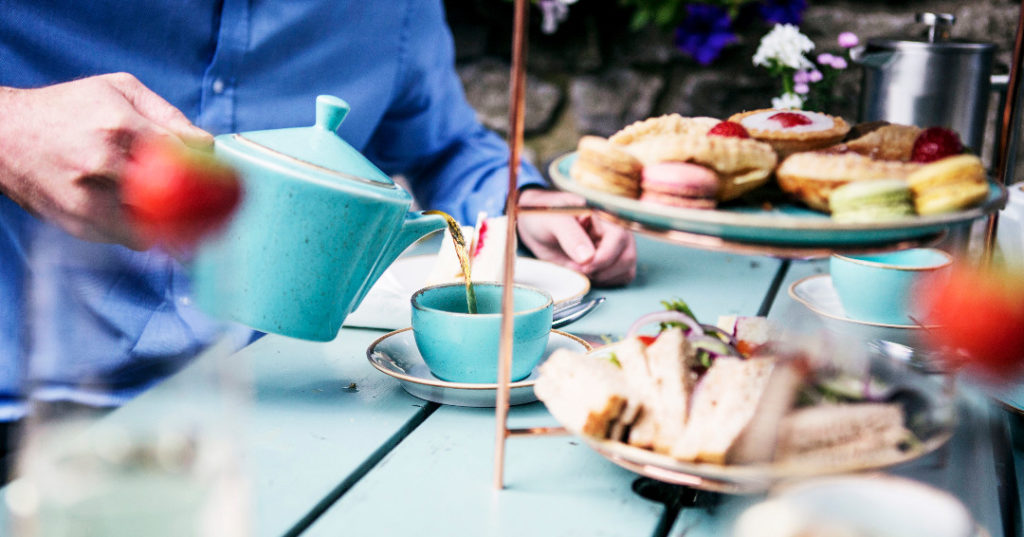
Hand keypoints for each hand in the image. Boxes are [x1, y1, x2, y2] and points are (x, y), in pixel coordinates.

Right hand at [0, 73, 212, 248]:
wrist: (4, 136)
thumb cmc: (68, 108)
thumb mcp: (118, 90)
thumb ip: (167, 114)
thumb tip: (206, 144)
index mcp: (118, 126)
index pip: (184, 156)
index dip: (210, 170)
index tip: (227, 181)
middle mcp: (103, 164)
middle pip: (174, 198)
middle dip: (202, 208)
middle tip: (222, 214)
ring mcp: (88, 199)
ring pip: (154, 228)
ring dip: (176, 229)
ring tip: (193, 225)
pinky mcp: (79, 224)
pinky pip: (129, 239)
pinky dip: (147, 234)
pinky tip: (155, 225)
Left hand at [517, 188, 635, 286]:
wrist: (537, 225)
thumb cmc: (545, 216)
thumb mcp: (553, 221)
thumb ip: (571, 236)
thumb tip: (588, 258)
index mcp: (604, 215)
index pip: (619, 238)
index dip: (602, 258)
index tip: (581, 266)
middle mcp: (615, 230)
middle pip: (627, 257)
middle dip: (601, 270)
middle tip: (577, 268)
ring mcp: (616, 247)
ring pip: (626, 270)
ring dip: (603, 278)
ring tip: (579, 269)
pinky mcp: (612, 261)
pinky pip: (621, 277)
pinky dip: (606, 282)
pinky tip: (587, 274)